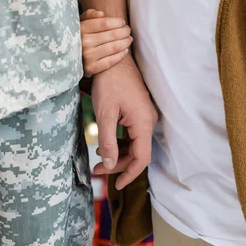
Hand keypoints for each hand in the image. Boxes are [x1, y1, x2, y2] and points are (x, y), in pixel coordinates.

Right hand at [80, 9, 132, 76]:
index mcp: (81, 29)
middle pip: (112, 35)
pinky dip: (120, 55)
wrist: (64, 58)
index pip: (105, 23)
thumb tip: (102, 14)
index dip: (117, 22)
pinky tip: (125, 51)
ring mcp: (87, 56)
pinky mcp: (90, 69)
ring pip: (114, 47)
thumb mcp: (79, 22)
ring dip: (125, 42)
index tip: (122, 22)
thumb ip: (89, 15)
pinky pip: (110, 61)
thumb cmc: (77, 36)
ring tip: (129, 39)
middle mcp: (84, 42)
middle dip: (124, 31)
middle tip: (128, 30)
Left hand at [91, 56, 157, 189]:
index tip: (116, 186)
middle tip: (97, 169)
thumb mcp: (105, 114)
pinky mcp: (139, 110)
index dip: (129, 174)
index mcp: (143, 122)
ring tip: (98, 158)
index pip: (142, 158)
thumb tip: (109, 165)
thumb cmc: (109, 83)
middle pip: (138, 152)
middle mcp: (149, 120)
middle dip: (119, 165)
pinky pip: (133, 133)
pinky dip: (121, 142)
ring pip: (135, 144)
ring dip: (119, 154)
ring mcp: (145, 115)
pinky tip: (106, 143)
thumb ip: (108, 141)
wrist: (114, 58)